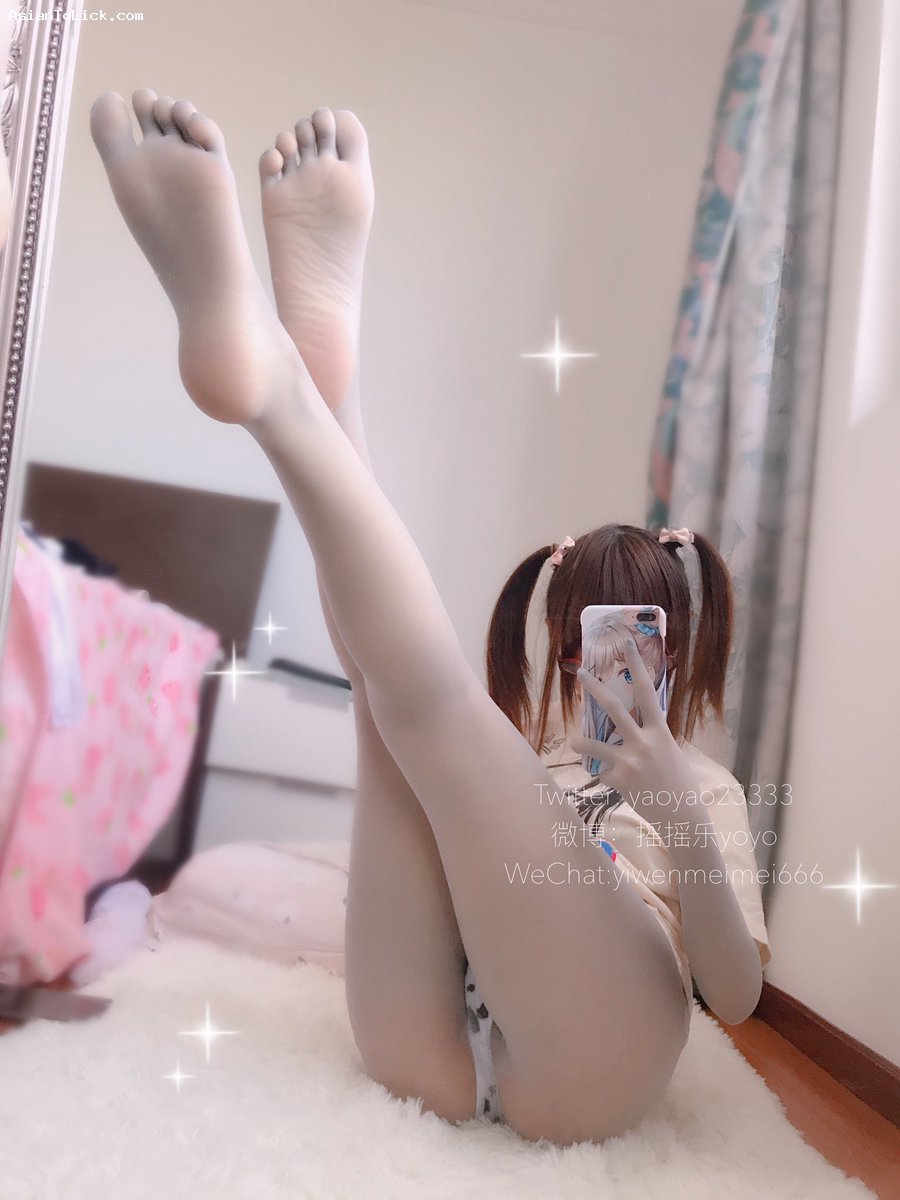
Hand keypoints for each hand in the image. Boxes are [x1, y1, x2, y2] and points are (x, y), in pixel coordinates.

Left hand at [570, 635, 698, 821]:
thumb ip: (654, 736)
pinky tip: (613, 783)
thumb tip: (640, 723)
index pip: (646, 691)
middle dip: (595, 689)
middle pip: (613, 708)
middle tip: (582, 674)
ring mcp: (629, 762)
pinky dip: (604, 776)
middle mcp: (643, 742)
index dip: (636, 666)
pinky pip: (601, 772)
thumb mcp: (672, 752)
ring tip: (574, 739)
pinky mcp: (619, 780)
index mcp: (660, 731)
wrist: (682, 816)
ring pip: (593, 744)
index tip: (626, 644)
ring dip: (580, 741)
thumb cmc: (680, 783)